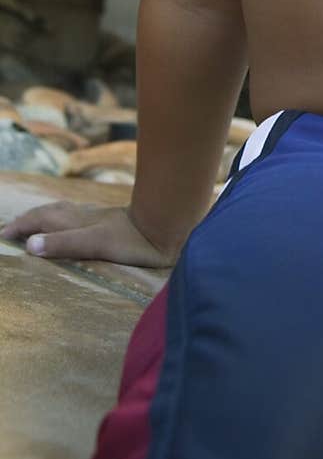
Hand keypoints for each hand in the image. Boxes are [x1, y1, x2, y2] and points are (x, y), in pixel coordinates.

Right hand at [1, 201, 179, 267]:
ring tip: (34, 226)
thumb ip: (66, 244)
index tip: (4, 235)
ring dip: (45, 218)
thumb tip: (30, 245)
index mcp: (78, 222)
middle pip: (50, 213)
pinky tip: (74, 226)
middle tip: (11, 230)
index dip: (21, 226)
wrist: (170, 225)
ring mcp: (99, 218)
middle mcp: (85, 217)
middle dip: (29, 220)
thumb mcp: (98, 244)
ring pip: (65, 214)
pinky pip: (78, 218)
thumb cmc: (137, 239)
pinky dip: (65, 221)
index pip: (41, 220)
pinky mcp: (112, 222)